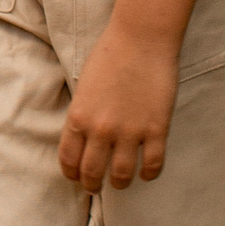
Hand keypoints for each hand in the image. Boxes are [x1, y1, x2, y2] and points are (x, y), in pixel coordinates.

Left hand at [60, 19, 180, 189]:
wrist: (141, 38)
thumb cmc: (110, 54)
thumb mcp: (84, 86)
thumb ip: (84, 114)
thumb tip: (85, 137)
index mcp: (79, 117)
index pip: (68, 159)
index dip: (71, 173)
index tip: (75, 177)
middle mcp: (101, 129)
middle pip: (92, 173)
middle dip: (92, 184)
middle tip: (96, 186)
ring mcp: (129, 132)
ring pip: (121, 175)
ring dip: (119, 183)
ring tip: (120, 182)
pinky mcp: (156, 129)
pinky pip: (153, 165)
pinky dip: (149, 174)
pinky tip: (147, 172)